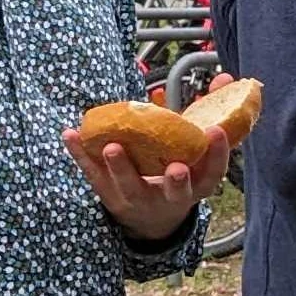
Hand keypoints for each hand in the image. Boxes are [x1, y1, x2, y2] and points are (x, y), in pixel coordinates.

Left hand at [62, 118, 230, 241]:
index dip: (218, 154)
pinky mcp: (110, 195)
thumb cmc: (180, 172)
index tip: (216, 131)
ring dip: (121, 167)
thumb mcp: (198, 151)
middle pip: (175, 192)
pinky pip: (94, 175)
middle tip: (175, 167)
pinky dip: (80, 155)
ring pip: (130, 186)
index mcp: (198, 185)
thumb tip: (225, 78)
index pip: (213, 173)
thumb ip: (208, 113)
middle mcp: (171, 198)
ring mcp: (138, 199)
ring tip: (112, 146)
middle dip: (176, 180)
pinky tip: (70, 134)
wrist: (152, 217)